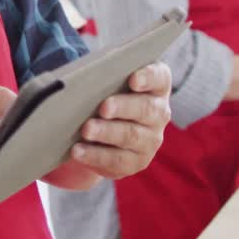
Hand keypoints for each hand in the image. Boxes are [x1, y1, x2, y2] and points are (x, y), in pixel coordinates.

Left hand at [70, 63, 171, 179]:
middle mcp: (158, 113)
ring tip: (87, 130)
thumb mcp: (108, 84)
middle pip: (146, 109)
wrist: (102, 134)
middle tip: (104, 107)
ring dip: (106, 132)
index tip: (133, 79)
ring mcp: (150, 140)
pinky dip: (95, 155)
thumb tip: (80, 75)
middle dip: (123, 107)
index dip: (148, 77)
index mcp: (156, 86)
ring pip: (130, 136)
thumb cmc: (105, 97)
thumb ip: (103, 76)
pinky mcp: (135, 162)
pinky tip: (78, 150)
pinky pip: (116, 160)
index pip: (159, 77)